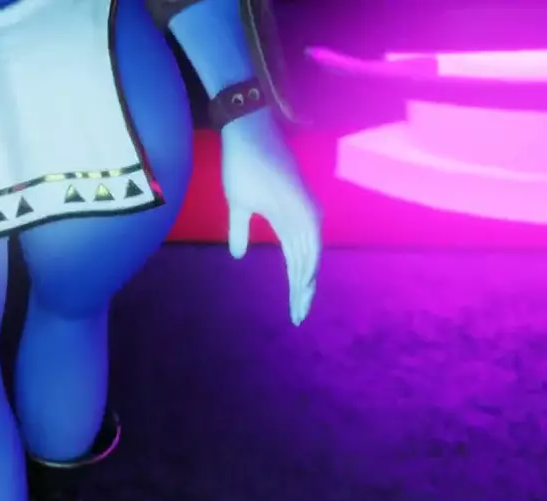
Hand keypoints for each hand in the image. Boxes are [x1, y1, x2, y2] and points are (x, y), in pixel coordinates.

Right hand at [221, 111, 321, 325]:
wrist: (246, 136)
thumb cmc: (243, 166)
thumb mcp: (238, 205)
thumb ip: (239, 231)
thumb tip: (236, 256)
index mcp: (288, 221)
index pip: (295, 259)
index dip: (294, 284)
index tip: (292, 308)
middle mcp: (302, 219)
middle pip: (306, 262)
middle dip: (301, 291)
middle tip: (298, 317)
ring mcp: (304, 211)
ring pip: (310, 256)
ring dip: (305, 283)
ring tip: (300, 307)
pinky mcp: (303, 205)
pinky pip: (309, 241)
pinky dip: (308, 263)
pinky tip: (303, 283)